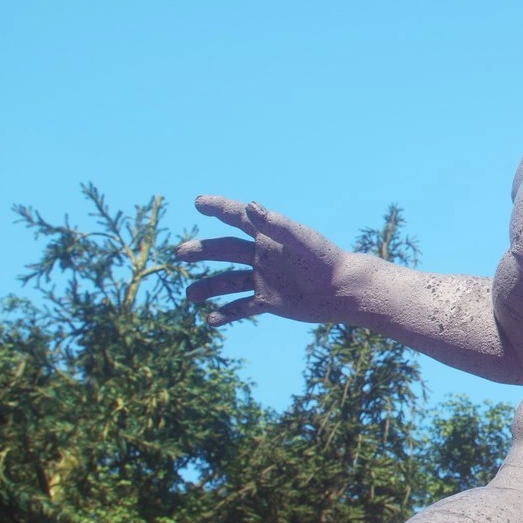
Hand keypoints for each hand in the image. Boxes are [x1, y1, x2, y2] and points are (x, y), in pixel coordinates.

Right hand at [177, 195, 354, 325]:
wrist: (342, 290)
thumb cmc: (324, 259)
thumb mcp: (299, 239)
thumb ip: (274, 224)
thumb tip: (250, 206)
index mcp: (268, 235)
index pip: (237, 217)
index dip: (218, 208)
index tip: (197, 202)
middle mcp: (261, 255)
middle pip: (225, 250)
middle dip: (202, 251)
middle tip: (179, 253)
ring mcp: (263, 278)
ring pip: (228, 282)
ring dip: (208, 288)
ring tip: (190, 296)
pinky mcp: (268, 301)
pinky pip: (242, 308)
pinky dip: (227, 314)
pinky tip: (211, 320)